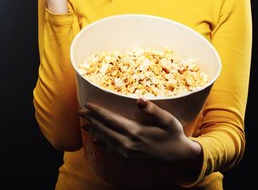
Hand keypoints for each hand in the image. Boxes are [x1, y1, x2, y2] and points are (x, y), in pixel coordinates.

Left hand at [77, 98, 200, 163]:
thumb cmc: (174, 135)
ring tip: (84, 124)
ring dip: (94, 131)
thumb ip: (153, 110)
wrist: (178, 156)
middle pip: (104, 130)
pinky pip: (111, 150)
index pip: (112, 120)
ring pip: (105, 140)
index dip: (98, 112)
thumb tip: (139, 100)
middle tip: (79, 111)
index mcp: (136, 132)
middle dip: (91, 120)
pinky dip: (101, 144)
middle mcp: (128, 143)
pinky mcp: (129, 157)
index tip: (88, 105)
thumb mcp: (168, 120)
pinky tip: (96, 140)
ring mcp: (128, 152)